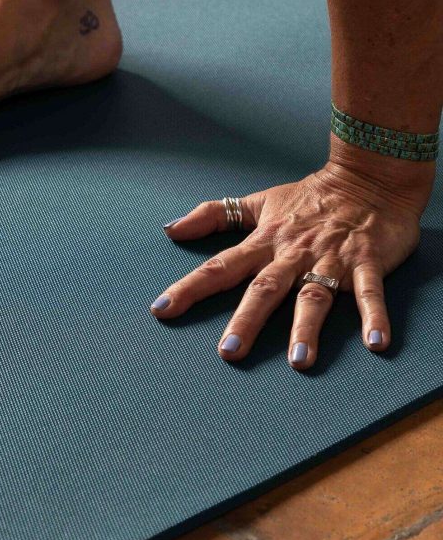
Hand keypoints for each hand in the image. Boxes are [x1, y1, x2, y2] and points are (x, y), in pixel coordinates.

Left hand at [150, 151, 433, 368]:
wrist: (368, 177)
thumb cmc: (309, 197)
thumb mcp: (258, 203)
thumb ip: (214, 216)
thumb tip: (170, 229)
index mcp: (264, 242)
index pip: (220, 267)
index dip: (190, 287)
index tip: (163, 309)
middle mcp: (292, 254)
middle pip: (265, 288)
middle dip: (247, 320)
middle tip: (229, 352)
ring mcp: (330, 259)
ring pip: (315, 296)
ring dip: (306, 328)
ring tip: (300, 362)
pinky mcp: (367, 263)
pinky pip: (370, 292)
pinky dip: (374, 316)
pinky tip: (376, 344)